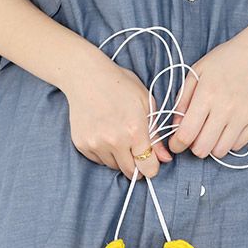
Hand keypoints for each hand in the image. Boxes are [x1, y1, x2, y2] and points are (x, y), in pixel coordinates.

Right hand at [61, 48, 172, 179]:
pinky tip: (104, 134)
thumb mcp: (146, 104)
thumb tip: (165, 158)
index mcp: (134, 130)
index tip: (151, 163)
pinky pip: (98, 160)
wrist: (86, 76)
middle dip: (137, 166)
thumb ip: (156, 135)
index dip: (152, 168)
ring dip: (120, 159)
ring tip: (118, 137)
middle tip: (136, 152)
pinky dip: (104, 153)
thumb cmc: (120, 85)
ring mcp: (96, 143)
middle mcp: (114, 140)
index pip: (148, 168)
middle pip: (130, 172)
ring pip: (114, 166)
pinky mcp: (82, 144)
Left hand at [168, 16, 247, 158]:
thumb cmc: (224, 61)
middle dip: (194, 147)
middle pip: (202, 149)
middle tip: (195, 137)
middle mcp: (225, 108)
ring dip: (212, 146)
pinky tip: (227, 128)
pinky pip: (238, 146)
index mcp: (206, 95)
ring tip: (211, 133)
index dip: (177, 144)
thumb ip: (183, 100)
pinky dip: (229, 142)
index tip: (176, 144)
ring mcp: (243, 116)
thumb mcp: (197, 72)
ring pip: (220, 151)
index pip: (186, 134)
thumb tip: (176, 127)